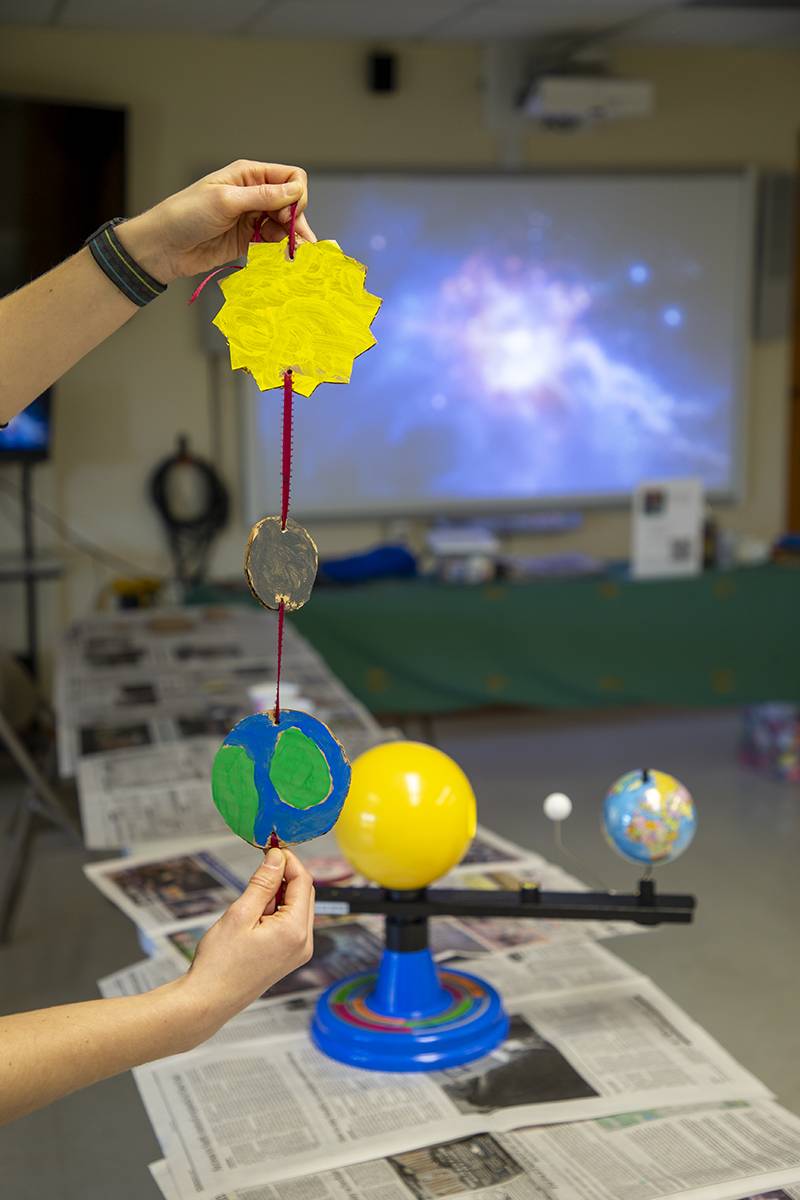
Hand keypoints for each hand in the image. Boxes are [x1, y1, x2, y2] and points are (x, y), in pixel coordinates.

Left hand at [118, 160, 316, 284]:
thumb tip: (295, 192)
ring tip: (294, 255)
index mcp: (248, 175)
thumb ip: (262, 196)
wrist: (164, 247)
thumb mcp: (225, 200)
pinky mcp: (248, 241)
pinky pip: (273, 243)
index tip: (286, 215)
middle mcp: (254, 194)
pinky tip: (282, 260)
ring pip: (285, 226)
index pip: (290, 177)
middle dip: (296, 221)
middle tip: (295, 242)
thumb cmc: (186, 215)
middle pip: (292, 204)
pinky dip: (281, 251)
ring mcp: (252, 218)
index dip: (296, 195)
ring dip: (292, 239)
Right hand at [179, 847, 314, 1039]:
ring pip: (297, 907)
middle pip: (304, 894)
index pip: (304, 882)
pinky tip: (255, 913)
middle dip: (285, 875)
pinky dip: (276, 910)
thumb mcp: (240, 913)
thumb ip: (263, 882)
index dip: (289, 861)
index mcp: (295, 931)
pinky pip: (290, 923)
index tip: (272, 848)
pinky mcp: (288, 957)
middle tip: (261, 864)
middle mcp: (304, 943)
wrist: (208, 1000)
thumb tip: (277, 857)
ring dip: (279, 894)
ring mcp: (298, 952)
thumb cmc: (219, 963)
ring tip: (250, 898)